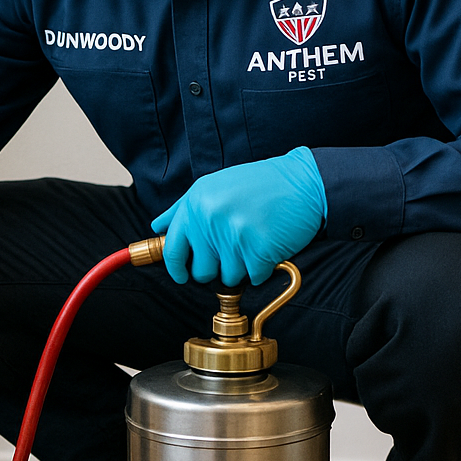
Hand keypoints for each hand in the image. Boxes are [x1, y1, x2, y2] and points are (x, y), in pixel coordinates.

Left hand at [150, 147, 326, 286]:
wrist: (302, 182)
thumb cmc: (259, 185)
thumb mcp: (213, 186)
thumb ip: (183, 209)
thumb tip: (158, 227)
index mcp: (196, 204)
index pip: (173, 250)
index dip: (177, 268)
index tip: (183, 274)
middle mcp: (210, 220)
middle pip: (202, 271)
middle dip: (217, 267)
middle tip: (234, 249)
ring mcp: (234, 236)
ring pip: (229, 277)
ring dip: (242, 267)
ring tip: (253, 241)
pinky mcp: (258, 250)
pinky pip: (254, 278)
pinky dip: (262, 268)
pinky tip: (268, 245)